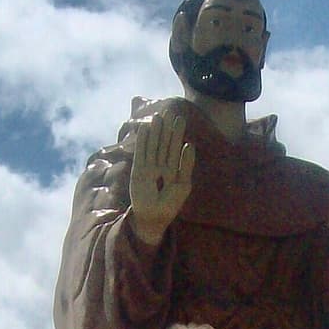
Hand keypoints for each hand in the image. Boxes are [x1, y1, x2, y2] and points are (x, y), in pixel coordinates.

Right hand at [128, 109, 194, 245]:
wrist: (154, 217)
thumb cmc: (170, 204)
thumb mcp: (184, 184)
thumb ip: (186, 164)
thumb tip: (190, 144)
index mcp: (173, 168)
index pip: (175, 147)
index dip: (177, 133)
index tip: (180, 118)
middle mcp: (161, 165)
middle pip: (164, 143)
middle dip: (166, 129)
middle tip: (169, 112)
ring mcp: (149, 167)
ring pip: (153, 145)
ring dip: (155, 131)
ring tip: (158, 116)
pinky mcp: (138, 170)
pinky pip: (141, 153)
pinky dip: (143, 141)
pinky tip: (145, 129)